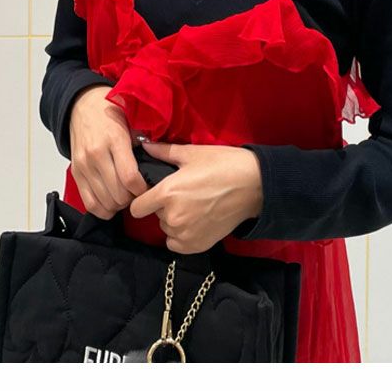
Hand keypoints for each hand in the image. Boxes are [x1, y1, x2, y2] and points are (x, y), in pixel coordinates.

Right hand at [69, 85, 148, 218]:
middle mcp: (96, 154)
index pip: (130, 178)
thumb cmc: (112, 113)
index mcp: (115, 139)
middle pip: (117, 194)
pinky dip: (103, 209)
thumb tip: (158, 167)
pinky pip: (89, 203)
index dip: (142, 190)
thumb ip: (144, 144)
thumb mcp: (133, 122)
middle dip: (132, 199)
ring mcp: (84, 165)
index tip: (148, 188)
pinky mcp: (76, 173)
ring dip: (118, 205)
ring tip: (126, 196)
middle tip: (139, 193)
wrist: (83, 105)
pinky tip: (112, 202)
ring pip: (104, 202)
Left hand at [129, 141, 262, 253]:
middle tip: (183, 193)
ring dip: (174, 220)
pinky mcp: (198, 246)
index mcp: (167, 193)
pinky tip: (195, 220)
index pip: (137, 207)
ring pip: (167, 229)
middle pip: (154, 216)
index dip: (143, 199)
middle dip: (163, 206)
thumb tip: (143, 145)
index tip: (154, 192)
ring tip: (193, 205)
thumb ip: (163, 152)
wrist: (254, 186)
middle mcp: (173, 217)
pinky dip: (182, 235)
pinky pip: (177, 244)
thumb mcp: (192, 154)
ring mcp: (185, 234)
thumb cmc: (223, 164)